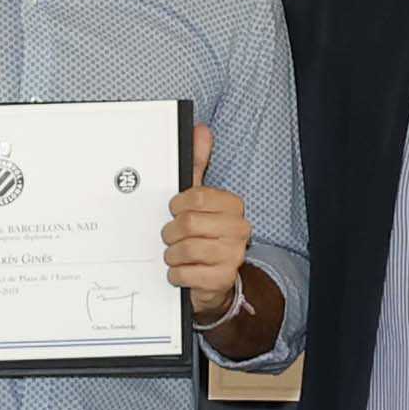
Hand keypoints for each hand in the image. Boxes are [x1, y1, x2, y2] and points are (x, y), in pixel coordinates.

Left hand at [161, 118, 249, 322]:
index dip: (177, 205)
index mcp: (232, 206)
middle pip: (188, 223)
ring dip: (171, 255)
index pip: (197, 196)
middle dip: (170, 232)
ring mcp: (233, 256)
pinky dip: (176, 274)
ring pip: (185, 249)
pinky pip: (186, 274)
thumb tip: (201, 130)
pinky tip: (180, 272)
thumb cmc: (201, 235)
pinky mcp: (223, 280)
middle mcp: (238, 229)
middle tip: (170, 237)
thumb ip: (197, 164)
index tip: (173, 210)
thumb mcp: (197, 199)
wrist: (212, 279)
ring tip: (174, 255)